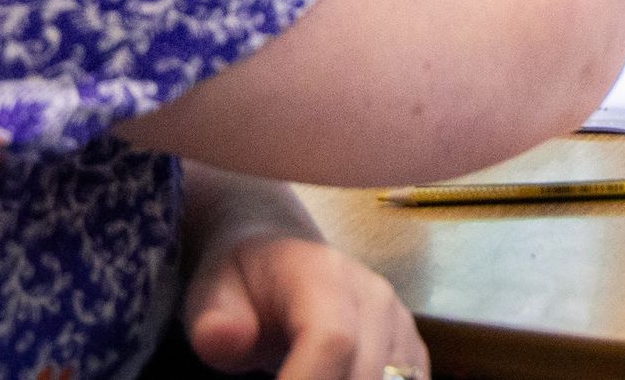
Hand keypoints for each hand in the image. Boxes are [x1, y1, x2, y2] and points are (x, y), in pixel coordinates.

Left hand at [185, 232, 427, 379]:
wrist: (278, 256)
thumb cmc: (243, 281)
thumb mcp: (212, 292)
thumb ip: (214, 320)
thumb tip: (224, 339)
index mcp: (322, 275)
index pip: (333, 339)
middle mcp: (374, 296)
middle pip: (366, 375)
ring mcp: (400, 325)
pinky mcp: (412, 354)